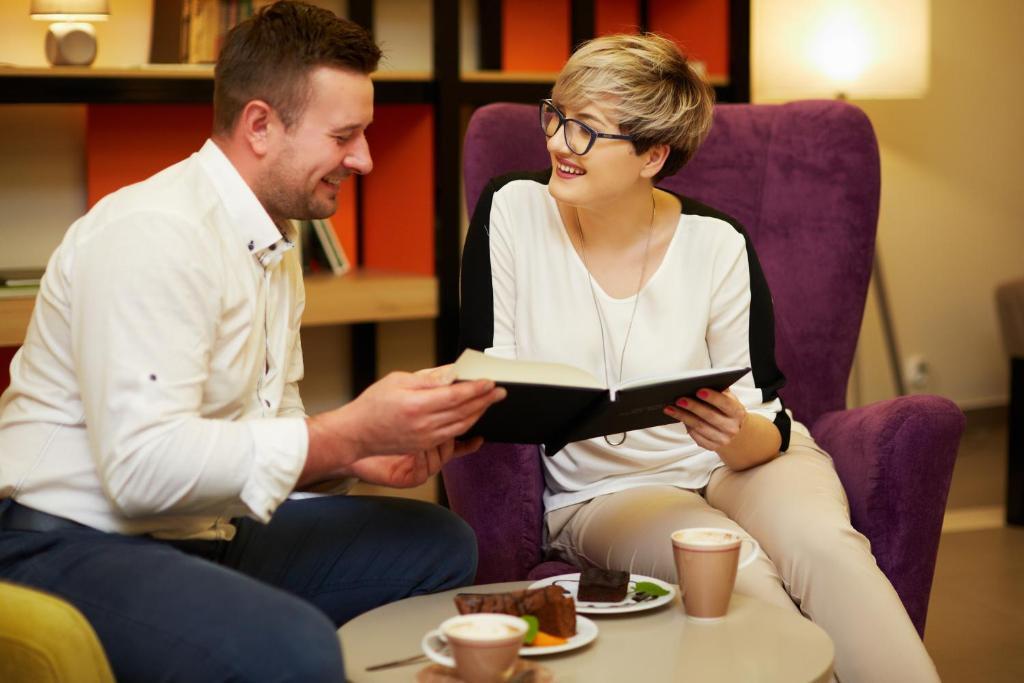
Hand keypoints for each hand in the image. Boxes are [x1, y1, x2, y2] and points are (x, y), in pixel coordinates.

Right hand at [302, 367, 503, 486]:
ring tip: (490, 401)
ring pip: (461, 425)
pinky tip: (473, 415)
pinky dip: (466, 424)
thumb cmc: (372, 405)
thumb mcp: (398, 381)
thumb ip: (428, 378)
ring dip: (479, 413)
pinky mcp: (425, 446)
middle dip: (484, 400)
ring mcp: (426, 438)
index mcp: (416, 405)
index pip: (455, 396)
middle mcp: (424, 424)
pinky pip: (452, 435)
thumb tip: (452, 373)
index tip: (489, 381)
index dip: (475, 388)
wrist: (356, 435)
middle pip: (463, 411)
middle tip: (499, 391)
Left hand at [664, 388, 746, 451]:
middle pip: (710, 416)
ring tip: (670, 408)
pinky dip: (686, 427)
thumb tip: (702, 380)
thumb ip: (719, 390)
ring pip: (700, 427)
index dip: (713, 397)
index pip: (725, 404)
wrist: (735, 431)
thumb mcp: (729, 399)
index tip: (699, 391)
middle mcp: (732, 427)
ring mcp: (723, 439)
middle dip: (693, 407)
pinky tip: (677, 418)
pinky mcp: (713, 447)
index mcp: (737, 412)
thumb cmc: (727, 409)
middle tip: (679, 399)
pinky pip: (697, 437)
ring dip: (683, 417)